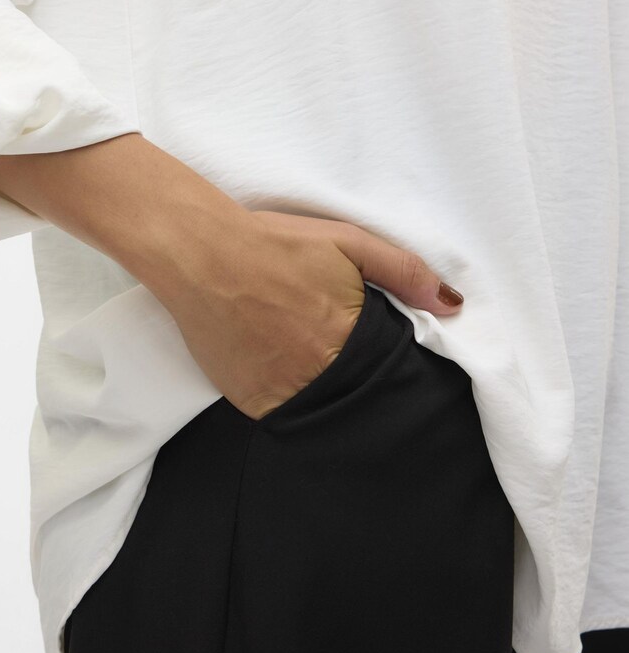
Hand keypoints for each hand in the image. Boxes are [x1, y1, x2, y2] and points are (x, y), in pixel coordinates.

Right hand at [158, 209, 463, 420]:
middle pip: (356, 390)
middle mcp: (320, 372)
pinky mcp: (251, 403)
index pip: (388, 367)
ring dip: (321, 387)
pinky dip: (288, 395)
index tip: (373, 344)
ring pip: (322, 406)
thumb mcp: (346, 241)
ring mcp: (284, 392)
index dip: (384, 357)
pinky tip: (278, 362)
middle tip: (329, 341)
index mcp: (351, 336)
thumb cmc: (274, 243)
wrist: (201, 255)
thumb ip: (402, 271)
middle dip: (353, 374)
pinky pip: (283, 411)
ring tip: (303, 351)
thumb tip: (452, 303)